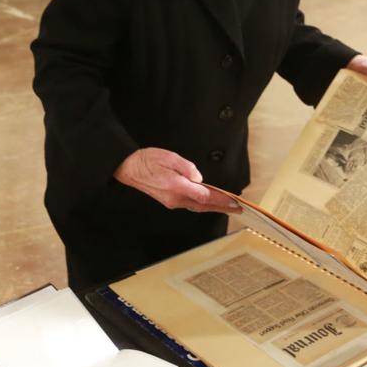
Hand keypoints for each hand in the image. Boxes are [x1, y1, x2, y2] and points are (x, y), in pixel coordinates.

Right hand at [115, 148, 241, 213]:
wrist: (129, 169)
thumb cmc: (147, 161)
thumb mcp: (169, 157)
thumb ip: (187, 167)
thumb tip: (199, 178)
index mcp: (176, 186)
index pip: (204, 196)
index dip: (221, 200)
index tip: (234, 201)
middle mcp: (175, 198)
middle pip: (204, 205)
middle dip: (222, 207)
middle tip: (238, 208)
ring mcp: (172, 201)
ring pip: (197, 206)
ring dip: (214, 207)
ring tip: (228, 206)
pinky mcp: (169, 201)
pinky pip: (190, 204)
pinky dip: (203, 204)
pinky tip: (209, 203)